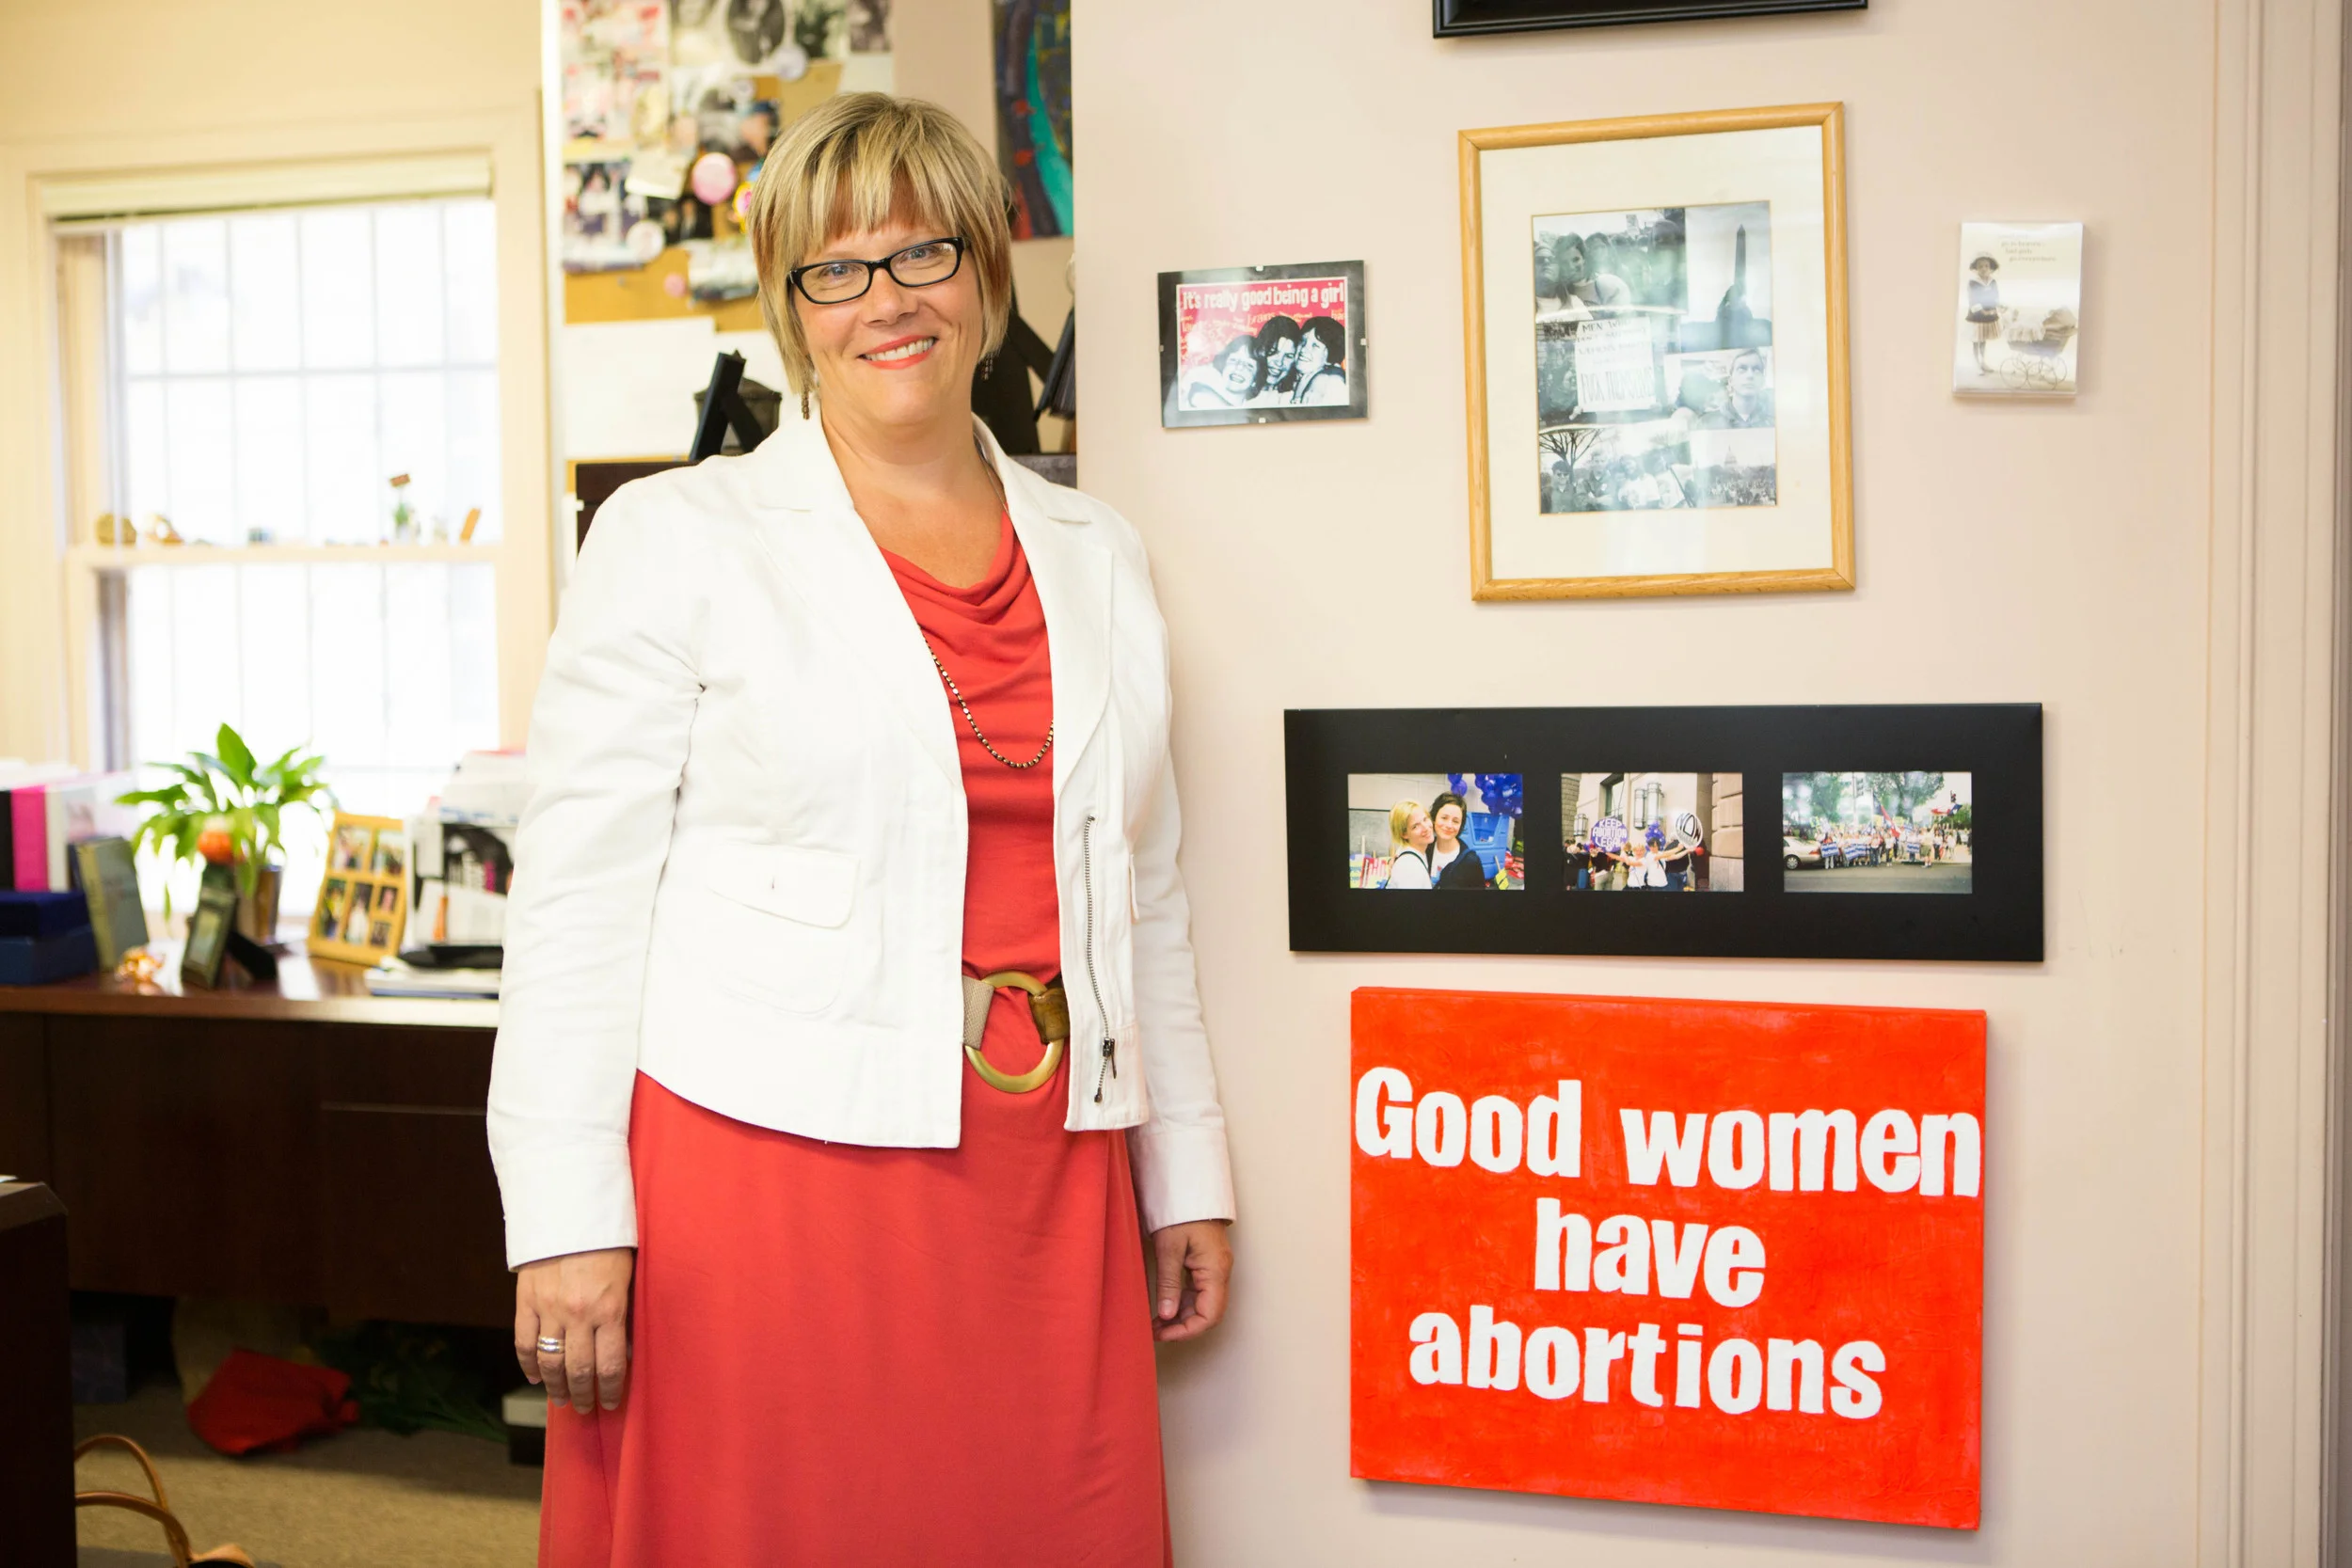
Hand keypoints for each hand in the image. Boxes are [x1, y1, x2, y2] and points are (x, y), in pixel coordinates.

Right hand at [515, 1247, 635, 1412]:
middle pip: (579, 1370)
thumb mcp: (628, 1278)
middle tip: (585, 1408)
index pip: (609, 1366)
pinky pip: (524, 1343)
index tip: (610, 1403)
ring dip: (556, 1387)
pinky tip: (534, 1377)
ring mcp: (549, 1310)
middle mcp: (579, 1315)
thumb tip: (624, 1351)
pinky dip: (528, 1364)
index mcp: (610, 1310)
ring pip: (549, 1363)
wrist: (572, 1210)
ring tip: (562, 1399)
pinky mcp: (526, 1301)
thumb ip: (623, 1314)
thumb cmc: (609, 1243)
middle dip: (583, 1395)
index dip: (609, 1391)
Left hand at [1149, 1220, 1232, 1343]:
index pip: (1209, 1315)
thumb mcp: (1169, 1247)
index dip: (1187, 1331)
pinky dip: (1182, 1303)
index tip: (1163, 1334)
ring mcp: (1215, 1269)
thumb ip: (1168, 1283)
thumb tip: (1166, 1315)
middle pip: (1208, 1313)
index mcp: (1216, 1270)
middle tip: (1155, 1330)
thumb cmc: (1181, 1212)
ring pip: (1203, 1305)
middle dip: (1183, 1327)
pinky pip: (1198, 1293)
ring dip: (1181, 1316)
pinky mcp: (1206, 1265)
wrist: (1189, 1188)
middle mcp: (1220, 1272)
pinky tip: (1164, 1306)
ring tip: (1156, 1321)